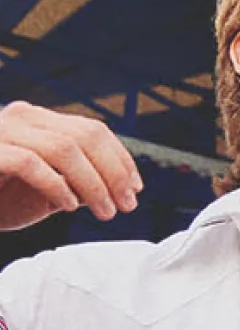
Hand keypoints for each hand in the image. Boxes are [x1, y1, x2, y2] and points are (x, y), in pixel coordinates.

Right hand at [0, 102, 140, 229]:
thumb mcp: (46, 189)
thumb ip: (78, 181)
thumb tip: (122, 187)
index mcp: (38, 121)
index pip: (92, 130)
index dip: (121, 159)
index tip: (136, 189)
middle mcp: (20, 117)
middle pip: (85, 136)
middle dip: (114, 173)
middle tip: (126, 206)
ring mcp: (1, 130)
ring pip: (64, 148)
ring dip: (93, 184)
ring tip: (104, 212)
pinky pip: (31, 163)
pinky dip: (56, 186)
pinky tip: (67, 206)